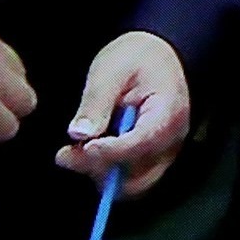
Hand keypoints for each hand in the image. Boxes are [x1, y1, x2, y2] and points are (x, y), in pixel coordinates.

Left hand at [55, 31, 191, 198]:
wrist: (158, 55)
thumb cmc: (138, 58)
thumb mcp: (112, 69)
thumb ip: (96, 102)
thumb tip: (78, 134)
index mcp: (167, 113)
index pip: (141, 143)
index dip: (109, 152)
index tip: (82, 147)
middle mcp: (172, 140)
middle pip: (138, 176)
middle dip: (100, 170)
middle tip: (67, 154)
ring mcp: (164, 153)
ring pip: (132, 184)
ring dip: (100, 174)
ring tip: (74, 152)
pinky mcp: (153, 159)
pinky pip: (130, 179)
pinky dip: (107, 172)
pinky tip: (89, 153)